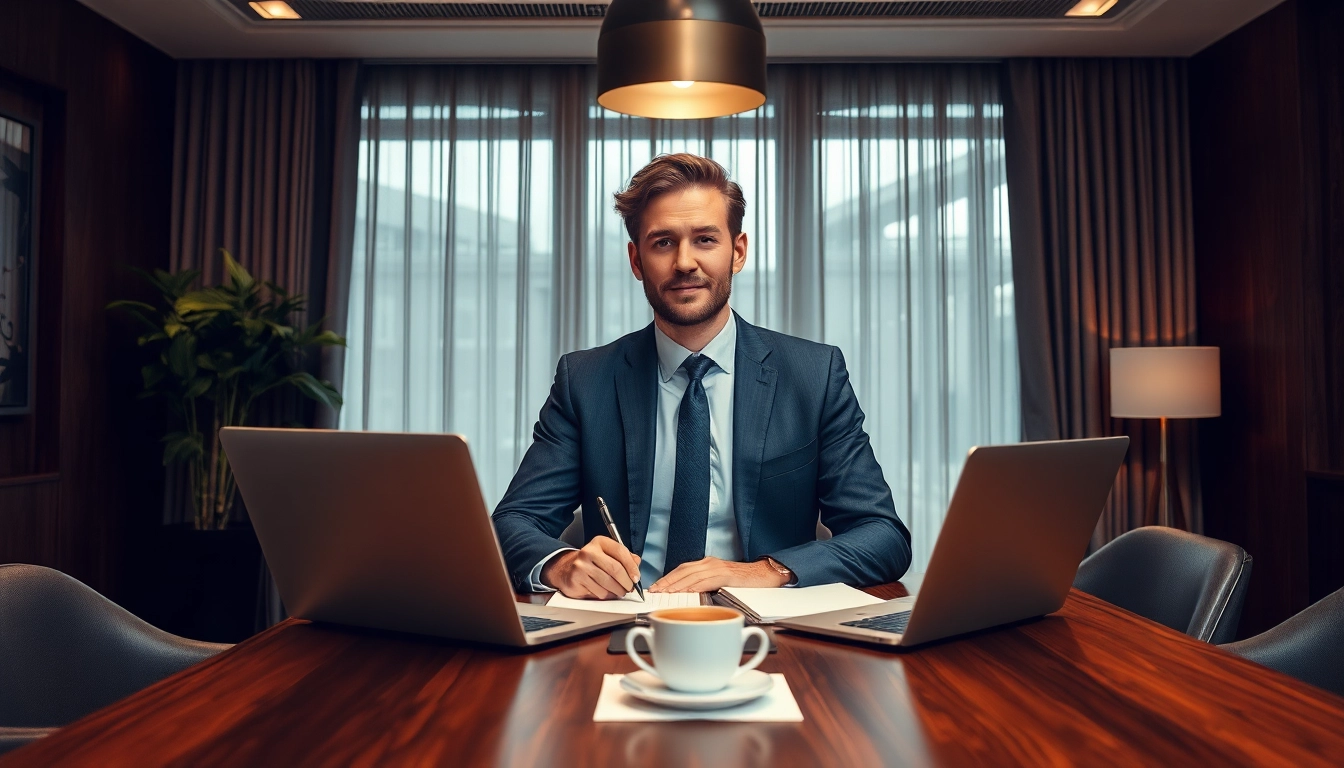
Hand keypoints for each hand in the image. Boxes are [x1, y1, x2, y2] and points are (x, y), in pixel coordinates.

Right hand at [542, 536, 641, 599]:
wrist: (566, 569)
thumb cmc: (591, 562)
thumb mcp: (607, 554)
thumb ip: (624, 557)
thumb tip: (636, 564)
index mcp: (599, 542)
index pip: (620, 552)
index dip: (631, 567)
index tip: (636, 577)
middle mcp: (589, 552)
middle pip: (615, 569)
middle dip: (626, 582)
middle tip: (629, 588)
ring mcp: (581, 566)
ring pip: (608, 583)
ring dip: (618, 591)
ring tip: (620, 591)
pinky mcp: (576, 580)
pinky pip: (598, 592)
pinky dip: (606, 595)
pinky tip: (606, 592)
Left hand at [649, 557, 789, 592]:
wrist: (764, 574)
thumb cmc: (743, 581)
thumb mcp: (719, 581)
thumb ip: (704, 585)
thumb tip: (687, 597)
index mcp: (706, 564)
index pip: (681, 569)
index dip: (667, 578)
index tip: (656, 587)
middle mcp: (710, 563)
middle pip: (683, 570)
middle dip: (667, 581)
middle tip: (655, 590)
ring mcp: (718, 567)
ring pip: (693, 574)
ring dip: (678, 584)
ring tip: (666, 593)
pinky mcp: (728, 574)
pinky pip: (709, 580)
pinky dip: (696, 585)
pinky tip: (688, 591)